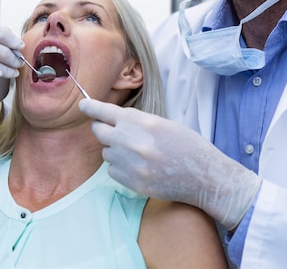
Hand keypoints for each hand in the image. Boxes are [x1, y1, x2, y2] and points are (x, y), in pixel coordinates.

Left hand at [79, 98, 261, 228]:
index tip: (83, 105)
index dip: (92, 107)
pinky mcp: (131, 182)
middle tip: (113, 130)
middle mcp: (131, 142)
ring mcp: (129, 164)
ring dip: (115, 150)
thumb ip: (137, 121)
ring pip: (106, 152)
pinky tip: (139, 167)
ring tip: (138, 152)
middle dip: (103, 128)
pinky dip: (120, 167)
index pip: (106, 112)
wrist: (204, 176)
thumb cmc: (188, 145)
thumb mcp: (164, 123)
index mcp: (141, 122)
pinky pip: (112, 170)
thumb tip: (114, 120)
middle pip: (99, 131)